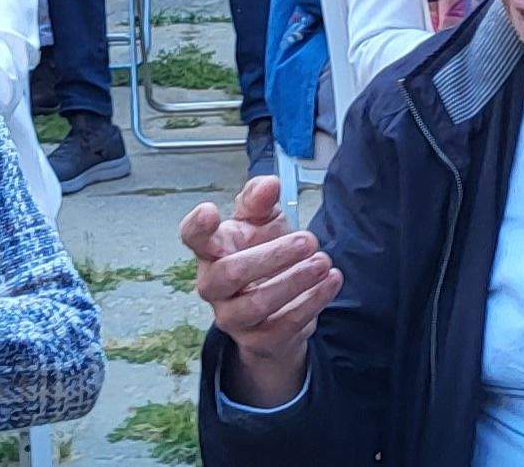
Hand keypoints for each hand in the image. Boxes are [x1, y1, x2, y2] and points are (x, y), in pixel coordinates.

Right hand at [182, 176, 335, 409]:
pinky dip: (312, 302)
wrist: (278, 308)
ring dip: (295, 280)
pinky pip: (284, 325)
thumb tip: (270, 184)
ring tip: (324, 262)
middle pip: (230, 272)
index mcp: (210, 250)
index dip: (197, 226)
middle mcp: (213, 285)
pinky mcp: (258, 340)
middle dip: (273, 255)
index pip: (192, 238)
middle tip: (308, 240)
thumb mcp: (262, 221)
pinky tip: (331, 281)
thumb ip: (261, 201)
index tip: (212, 211)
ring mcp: (232, 316)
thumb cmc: (262, 252)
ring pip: (257, 303)